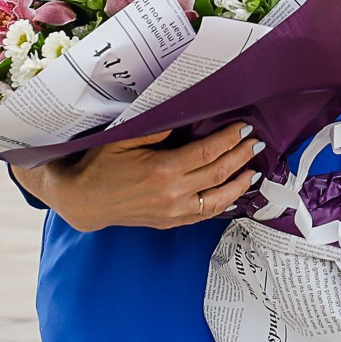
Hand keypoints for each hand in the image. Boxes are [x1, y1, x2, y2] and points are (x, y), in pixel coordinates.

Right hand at [11, 124, 263, 231]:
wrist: (85, 201)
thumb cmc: (101, 165)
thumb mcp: (125, 139)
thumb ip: (157, 130)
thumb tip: (185, 120)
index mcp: (163, 170)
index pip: (208, 152)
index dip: (229, 139)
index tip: (244, 127)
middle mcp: (173, 194)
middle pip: (218, 173)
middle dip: (240, 156)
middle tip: (256, 142)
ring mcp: (173, 212)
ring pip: (218, 199)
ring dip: (240, 184)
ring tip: (254, 170)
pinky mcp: (170, 221)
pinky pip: (204, 215)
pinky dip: (223, 204)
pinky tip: (233, 194)